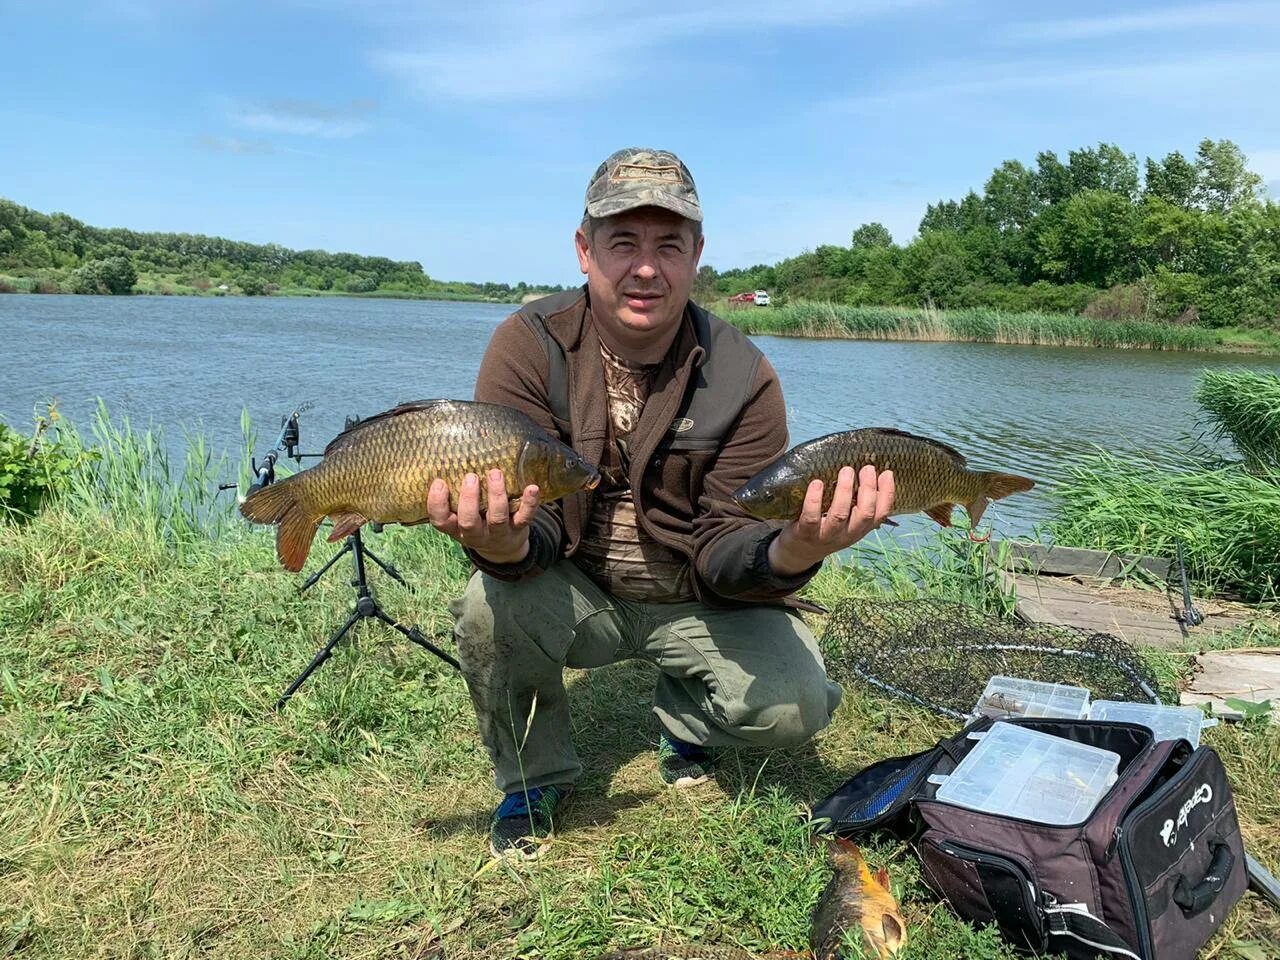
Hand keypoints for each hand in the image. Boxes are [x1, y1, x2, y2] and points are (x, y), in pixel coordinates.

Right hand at [427, 469, 541, 564]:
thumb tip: (448, 457)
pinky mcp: (518, 529)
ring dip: (496, 496)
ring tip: (495, 474)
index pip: (441, 521)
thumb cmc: (477, 520)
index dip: (437, 504)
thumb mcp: (461, 513)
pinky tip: (532, 488)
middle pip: (468, 522)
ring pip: (496, 519)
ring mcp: (498, 533)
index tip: (439, 482)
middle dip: (468, 499)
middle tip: (470, 477)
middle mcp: (476, 534)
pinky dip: (529, 503)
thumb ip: (455, 494)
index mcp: (456, 528)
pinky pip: (525, 517)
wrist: (503, 548)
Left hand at [767, 464, 894, 576]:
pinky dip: (814, 499)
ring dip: (844, 491)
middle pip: (865, 514)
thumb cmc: (826, 526)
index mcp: (860, 528)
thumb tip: (867, 471)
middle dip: (868, 489)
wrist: (800, 552)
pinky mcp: (806, 533)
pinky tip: (817, 483)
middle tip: (867, 468)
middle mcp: (847, 534)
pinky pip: (812, 517)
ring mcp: (827, 535)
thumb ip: (856, 502)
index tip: (887, 473)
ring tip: (846, 470)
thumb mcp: (847, 520)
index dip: (887, 493)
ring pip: (840, 514)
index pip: (881, 513)